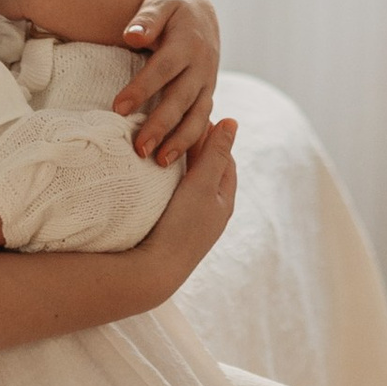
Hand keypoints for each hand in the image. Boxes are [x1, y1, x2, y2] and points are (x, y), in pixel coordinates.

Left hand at [113, 0, 220, 162]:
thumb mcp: (161, 3)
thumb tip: (132, 35)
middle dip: (161, 125)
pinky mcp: (208, 94)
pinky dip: (192, 141)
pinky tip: (175, 159)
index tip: (118, 109)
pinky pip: (203, 121)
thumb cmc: (172, 7)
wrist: (202, 9)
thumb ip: (147, 19)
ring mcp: (208, 82)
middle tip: (139, 149)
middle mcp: (202, 66)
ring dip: (180, 141)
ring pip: (198, 116)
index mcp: (188, 43)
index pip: (163, 69)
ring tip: (159, 162)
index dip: (142, 89)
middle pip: (181, 99)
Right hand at [139, 116, 237, 290]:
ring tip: (166, 143)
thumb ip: (216, 153)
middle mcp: (212, 213)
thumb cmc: (182, 226)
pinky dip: (171, 179)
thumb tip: (232, 121)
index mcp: (225, 200)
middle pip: (208, 170)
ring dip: (182, 163)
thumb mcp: (202, 184)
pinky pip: (176, 196)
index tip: (194, 114)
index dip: (212, 134)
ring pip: (191, 184)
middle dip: (197, 148)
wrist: (154, 270)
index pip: (224, 158)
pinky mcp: (173, 229)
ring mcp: (192, 222)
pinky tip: (155, 173)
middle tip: (177, 124)